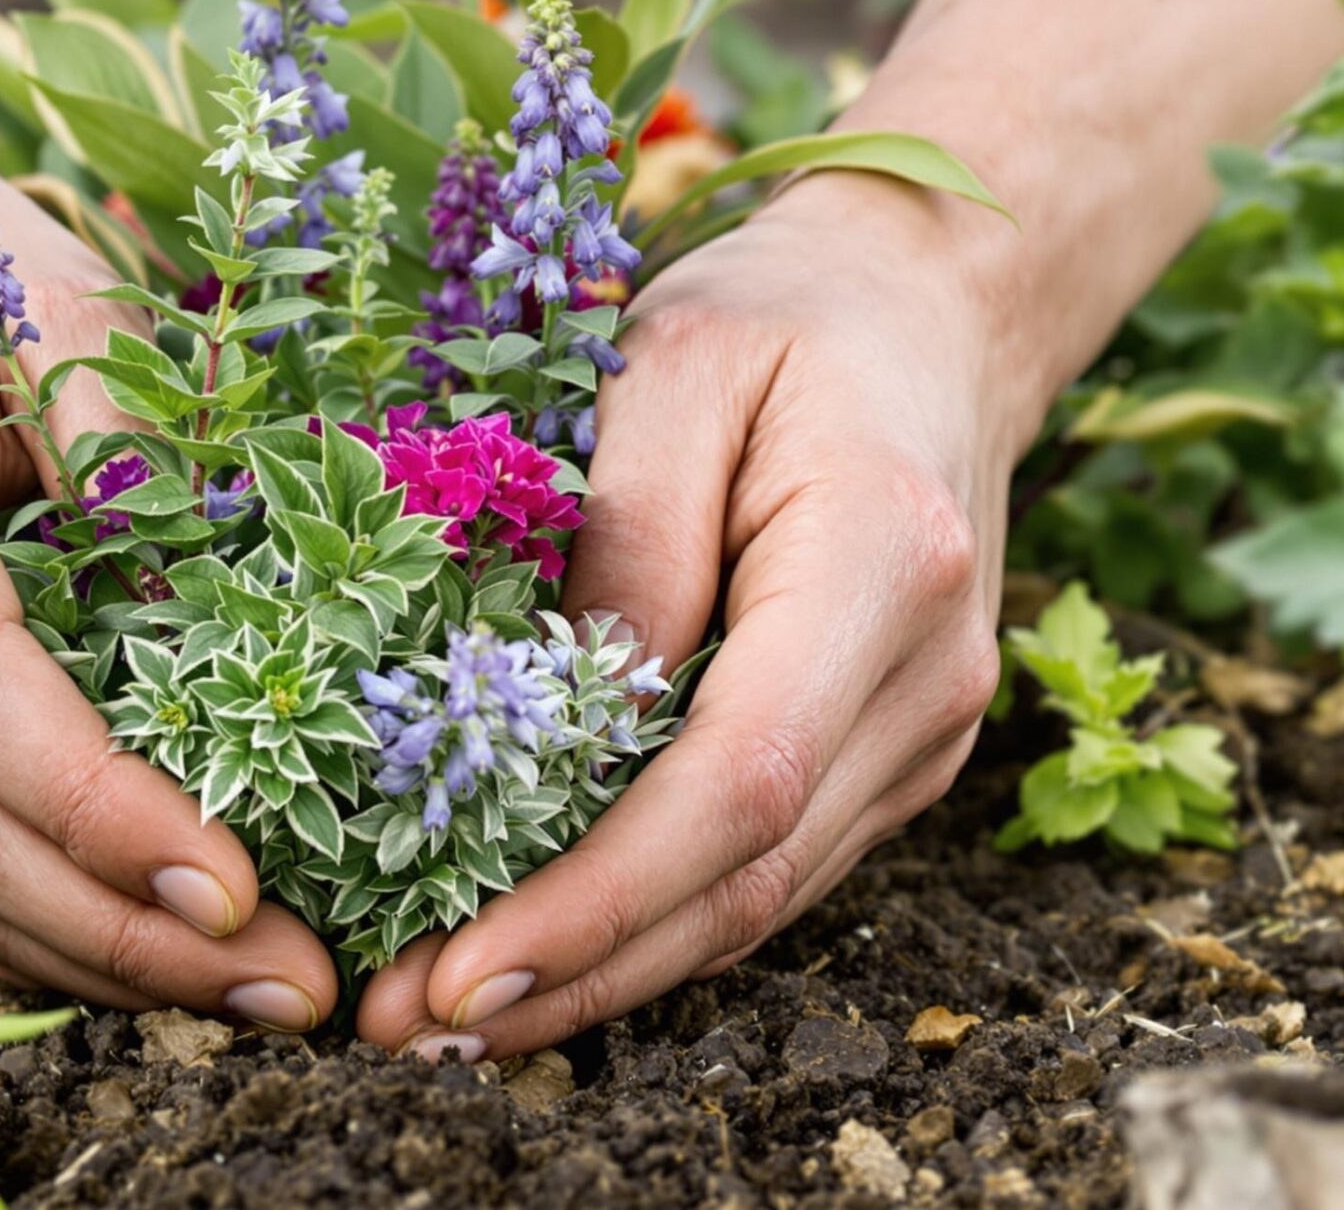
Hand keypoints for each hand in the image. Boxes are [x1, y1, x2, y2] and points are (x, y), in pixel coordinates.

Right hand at [0, 143, 337, 1031]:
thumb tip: (265, 649)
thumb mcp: (72, 304)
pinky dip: (26, 915)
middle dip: (120, 928)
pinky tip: (146, 951)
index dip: (96, 804)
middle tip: (295, 990)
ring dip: (85, 952)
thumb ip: (154, 456)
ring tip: (250, 995)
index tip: (241, 886)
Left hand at [358, 176, 1022, 1059]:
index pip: (736, 777)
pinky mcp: (892, 752)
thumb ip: (625, 527)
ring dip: (607, 972)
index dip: (602, 893)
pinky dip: (658, 922)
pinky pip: (769, 864)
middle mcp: (927, 676)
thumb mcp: (674, 359)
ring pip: (762, 898)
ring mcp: (924, 729)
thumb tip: (568, 703)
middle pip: (749, 875)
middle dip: (577, 968)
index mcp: (882, 561)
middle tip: (407, 1027)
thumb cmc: (786, 317)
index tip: (465, 963)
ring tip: (445, 1016)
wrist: (936, 315)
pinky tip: (548, 954)